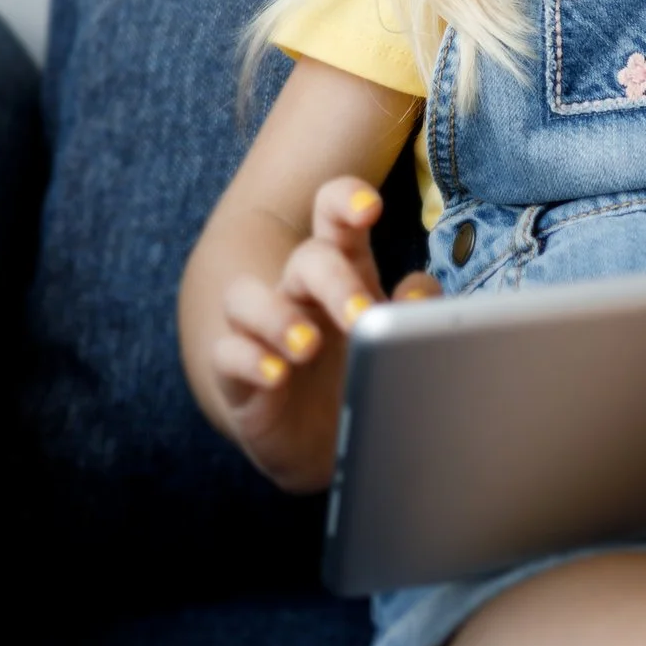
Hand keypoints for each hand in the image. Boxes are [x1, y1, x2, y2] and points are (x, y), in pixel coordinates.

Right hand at [209, 175, 438, 492]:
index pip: (333, 216)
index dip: (345, 200)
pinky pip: (226, 353)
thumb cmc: (366, 374)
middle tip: (359, 317)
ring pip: (244, 295)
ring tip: (309, 347)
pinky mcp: (237, 374)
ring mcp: (263, 331)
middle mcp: (300, 292)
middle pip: (306, 259)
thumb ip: (416, 311)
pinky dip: (250, 361)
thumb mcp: (398, 341)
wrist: (334, 444)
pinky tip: (276, 377)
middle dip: (334, 281)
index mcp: (345, 270)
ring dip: (277, 317)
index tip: (369, 209)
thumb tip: (419, 293)